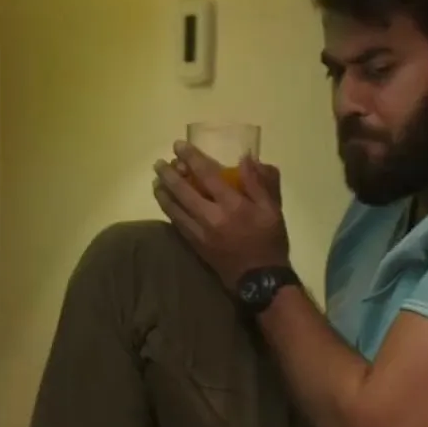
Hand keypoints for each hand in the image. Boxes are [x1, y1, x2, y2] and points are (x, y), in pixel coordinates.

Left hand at [152, 142, 291, 289]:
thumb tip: (244, 157)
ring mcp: (201, 232)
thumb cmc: (270, 240)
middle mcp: (212, 216)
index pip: (207, 175)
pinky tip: (164, 203)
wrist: (260, 280)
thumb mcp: (272, 209)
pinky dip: (169, 211)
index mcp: (232, 205)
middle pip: (183, 191)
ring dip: (163, 193)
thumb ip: (257, 182)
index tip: (178, 146)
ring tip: (155, 181)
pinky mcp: (196, 245)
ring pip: (175, 209)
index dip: (191, 158)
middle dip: (169, 175)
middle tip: (158, 163)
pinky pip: (178, 225)